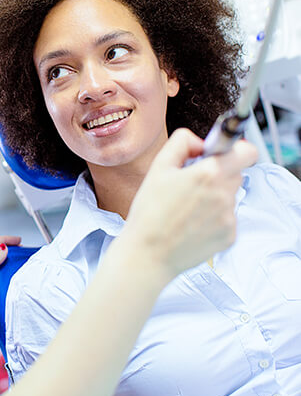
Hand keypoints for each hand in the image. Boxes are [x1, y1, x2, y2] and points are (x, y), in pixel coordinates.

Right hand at [123, 128, 256, 280]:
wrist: (148, 253)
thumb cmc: (149, 212)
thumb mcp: (158, 167)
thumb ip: (182, 143)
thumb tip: (200, 142)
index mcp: (208, 174)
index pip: (246, 151)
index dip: (235, 149)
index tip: (220, 154)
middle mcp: (224, 195)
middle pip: (236, 173)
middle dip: (219, 173)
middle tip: (193, 183)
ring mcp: (229, 217)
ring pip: (230, 196)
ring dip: (215, 196)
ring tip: (187, 208)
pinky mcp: (229, 236)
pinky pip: (227, 218)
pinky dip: (213, 218)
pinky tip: (191, 224)